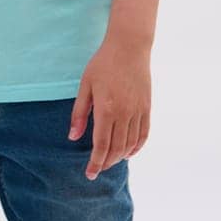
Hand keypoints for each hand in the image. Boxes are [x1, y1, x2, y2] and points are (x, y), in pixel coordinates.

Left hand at [69, 35, 151, 178]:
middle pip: (117, 149)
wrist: (129, 47)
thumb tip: (73, 137)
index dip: (96, 162)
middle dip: (106, 163)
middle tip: (97, 169)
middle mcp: (125, 114)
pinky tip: (129, 152)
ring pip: (131, 144)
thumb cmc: (103, 64)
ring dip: (120, 157)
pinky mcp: (147, 107)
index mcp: (107, 109)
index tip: (90, 174)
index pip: (102, 145)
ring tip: (110, 161)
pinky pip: (144, 134)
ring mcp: (138, 111)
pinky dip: (137, 147)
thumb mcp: (85, 85)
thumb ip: (79, 113)